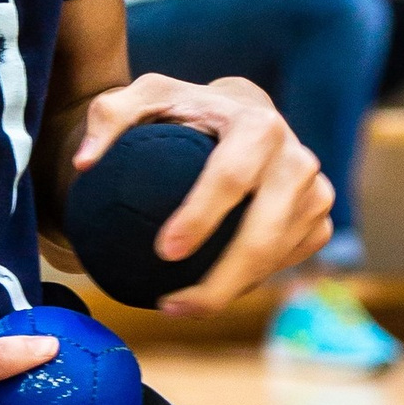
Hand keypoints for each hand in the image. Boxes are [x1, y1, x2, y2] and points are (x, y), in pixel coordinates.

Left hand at [71, 72, 333, 310]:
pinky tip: (210, 290)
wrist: (242, 112)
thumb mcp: (146, 97)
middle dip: (220, 281)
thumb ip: (109, 117)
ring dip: (229, 291)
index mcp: (258, 124)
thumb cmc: (186, 108)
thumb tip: (85, 162)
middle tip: (169, 306)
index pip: (232, 177)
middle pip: (264, 234)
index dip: (200, 217)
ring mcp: (315, 192)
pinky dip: (249, 282)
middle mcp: (297, 159)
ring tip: (179, 307)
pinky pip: (285, 263)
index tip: (163, 252)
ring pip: (276, 258)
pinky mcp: (318, 219)